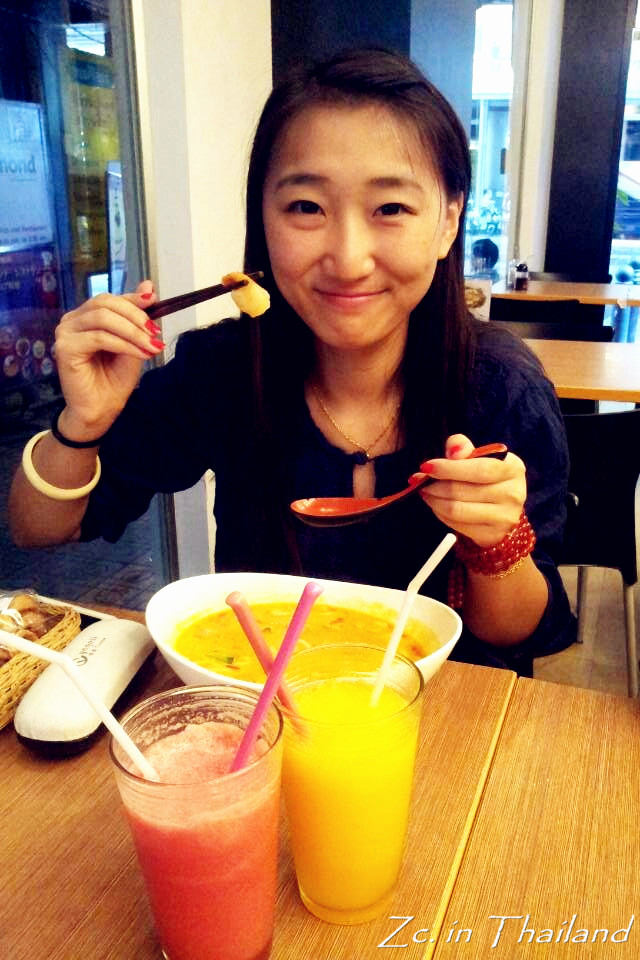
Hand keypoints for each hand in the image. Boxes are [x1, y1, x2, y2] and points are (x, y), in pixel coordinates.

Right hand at [53, 280, 162, 439]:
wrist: (102, 410)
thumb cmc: (114, 380)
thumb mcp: (134, 344)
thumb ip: (138, 318)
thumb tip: (148, 285)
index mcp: (86, 316)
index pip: (110, 299)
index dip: (133, 299)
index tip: (155, 302)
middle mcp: (72, 320)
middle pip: (105, 303)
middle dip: (135, 316)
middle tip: (155, 333)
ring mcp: (65, 333)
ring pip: (103, 318)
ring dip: (132, 331)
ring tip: (151, 346)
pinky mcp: (65, 348)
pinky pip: (99, 337)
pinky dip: (124, 344)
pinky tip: (140, 354)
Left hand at [412, 434, 525, 546]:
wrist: (501, 510)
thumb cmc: (486, 478)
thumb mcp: (479, 457)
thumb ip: (463, 448)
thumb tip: (452, 450)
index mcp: (512, 468)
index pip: (479, 469)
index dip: (449, 468)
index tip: (426, 467)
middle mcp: (513, 493)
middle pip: (463, 490)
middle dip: (435, 485)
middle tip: (420, 481)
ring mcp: (504, 516)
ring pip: (457, 509)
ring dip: (434, 500)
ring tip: (426, 492)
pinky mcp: (493, 534)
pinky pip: (457, 524)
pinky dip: (441, 514)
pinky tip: (437, 505)